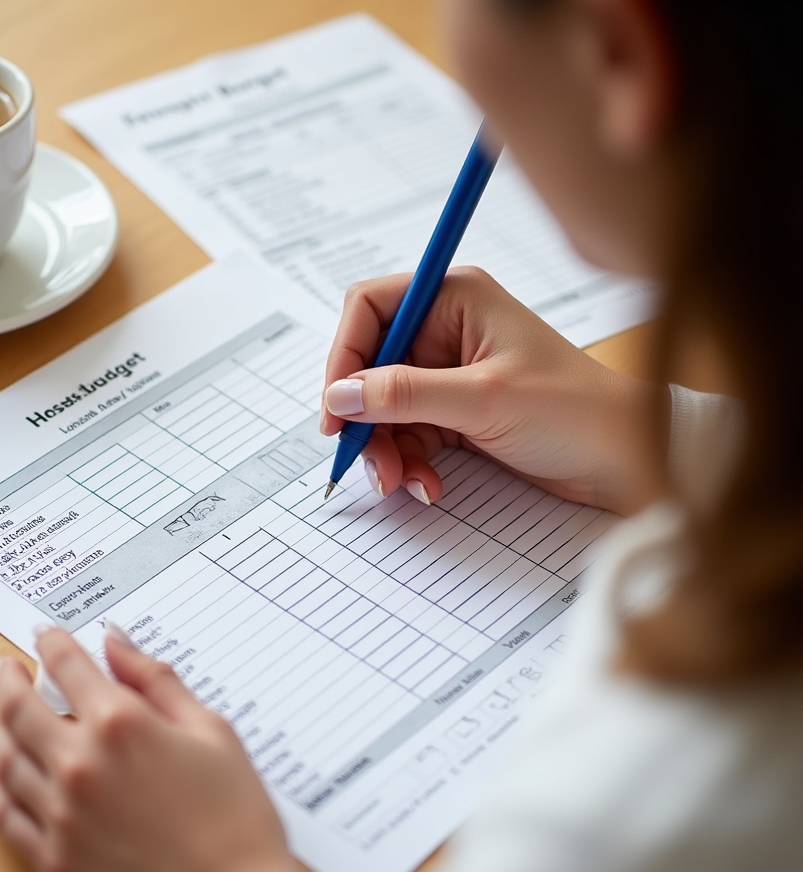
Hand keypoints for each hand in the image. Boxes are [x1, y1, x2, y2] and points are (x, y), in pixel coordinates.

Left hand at [0, 625, 317, 871]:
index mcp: (121, 723)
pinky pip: (4, 817)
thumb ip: (157, 681)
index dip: (52, 642)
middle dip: (7, 681)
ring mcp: (60, 816)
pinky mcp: (53, 863)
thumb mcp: (211, 730)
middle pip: (21, 709)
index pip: (69, 666)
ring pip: (4, 760)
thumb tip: (116, 643)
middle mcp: (79, 764)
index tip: (44, 633)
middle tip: (0, 668)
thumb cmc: (235, 816)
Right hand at [321, 268, 660, 514]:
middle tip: (368, 461)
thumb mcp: (482, 399)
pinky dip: (410, 461)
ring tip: (403, 482)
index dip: (344, 357)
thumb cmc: (573, 411)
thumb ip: (404, 395)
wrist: (623, 459)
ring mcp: (449, 373)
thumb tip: (340, 396)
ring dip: (386, 449)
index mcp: (454, 299)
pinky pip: (409, 434)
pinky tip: (428, 485)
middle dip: (366, 418)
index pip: (370, 310)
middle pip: (371, 366)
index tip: (335, 410)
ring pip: (385, 408)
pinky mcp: (456, 411)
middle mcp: (446, 330)